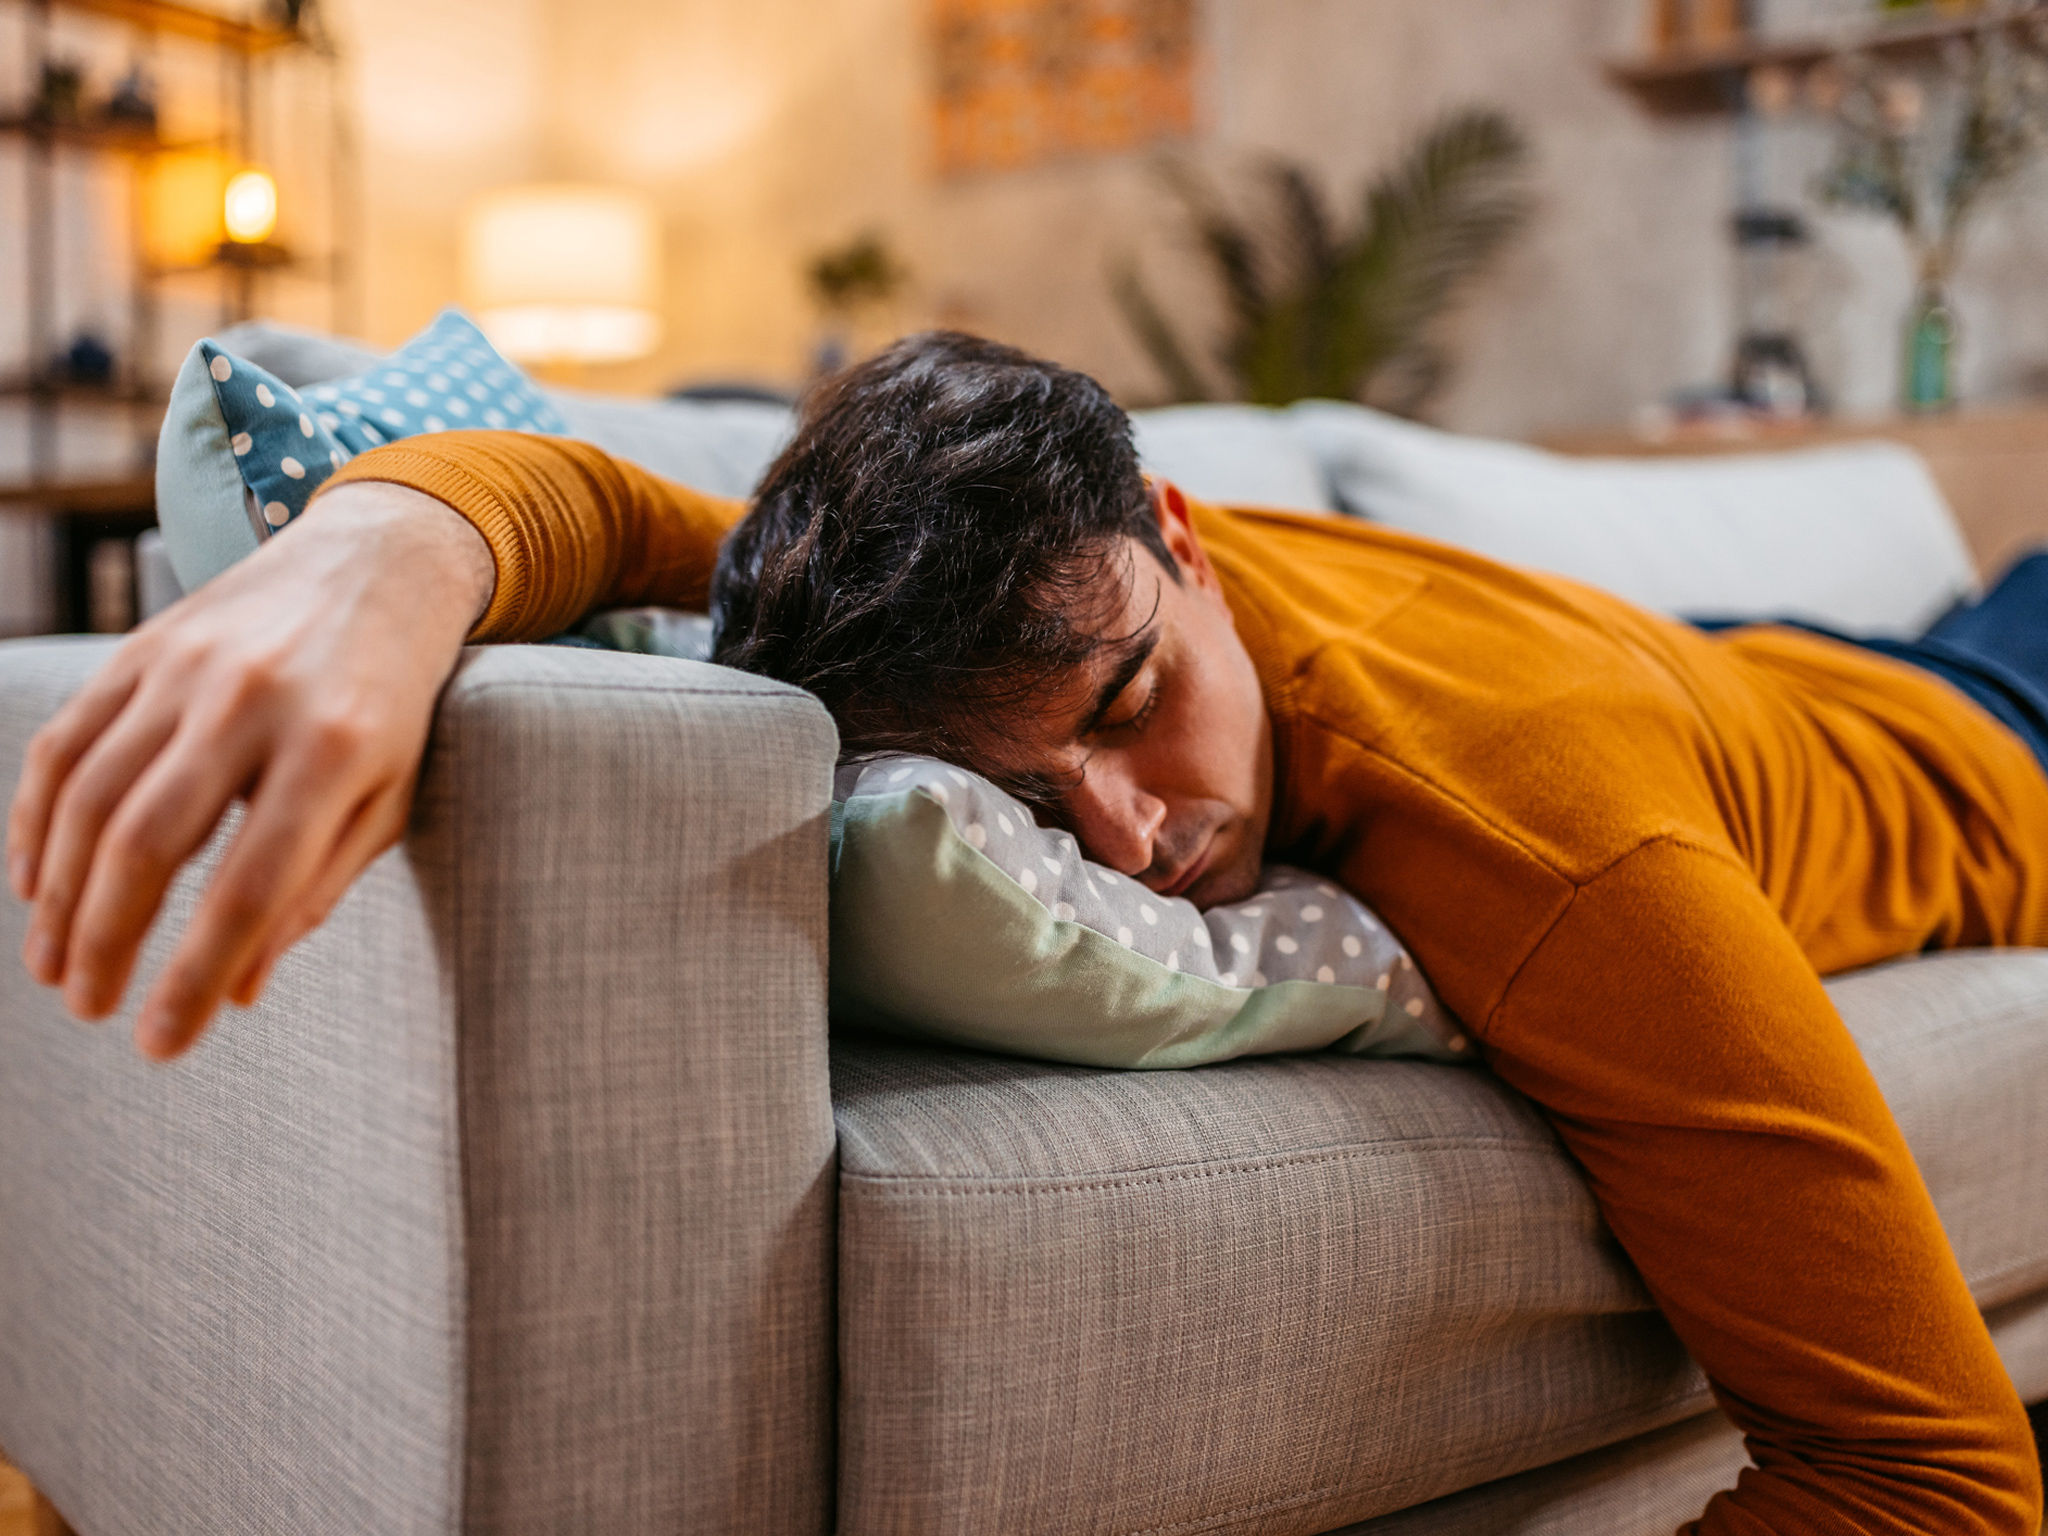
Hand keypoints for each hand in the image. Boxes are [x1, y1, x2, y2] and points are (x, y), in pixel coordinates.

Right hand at [6, 481, 494, 1059]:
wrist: (377, 567)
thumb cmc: (390, 706)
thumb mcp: (388, 799)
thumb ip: (315, 889)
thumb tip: (234, 989)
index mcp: (337, 750)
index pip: (251, 887)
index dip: (195, 975)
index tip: (161, 1045)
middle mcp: (253, 704)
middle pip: (149, 843)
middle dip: (107, 942)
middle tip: (90, 1010)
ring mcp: (189, 669)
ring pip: (92, 797)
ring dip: (60, 897)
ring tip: (57, 968)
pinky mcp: (142, 648)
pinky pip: (67, 744)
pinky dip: (37, 821)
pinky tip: (35, 886)